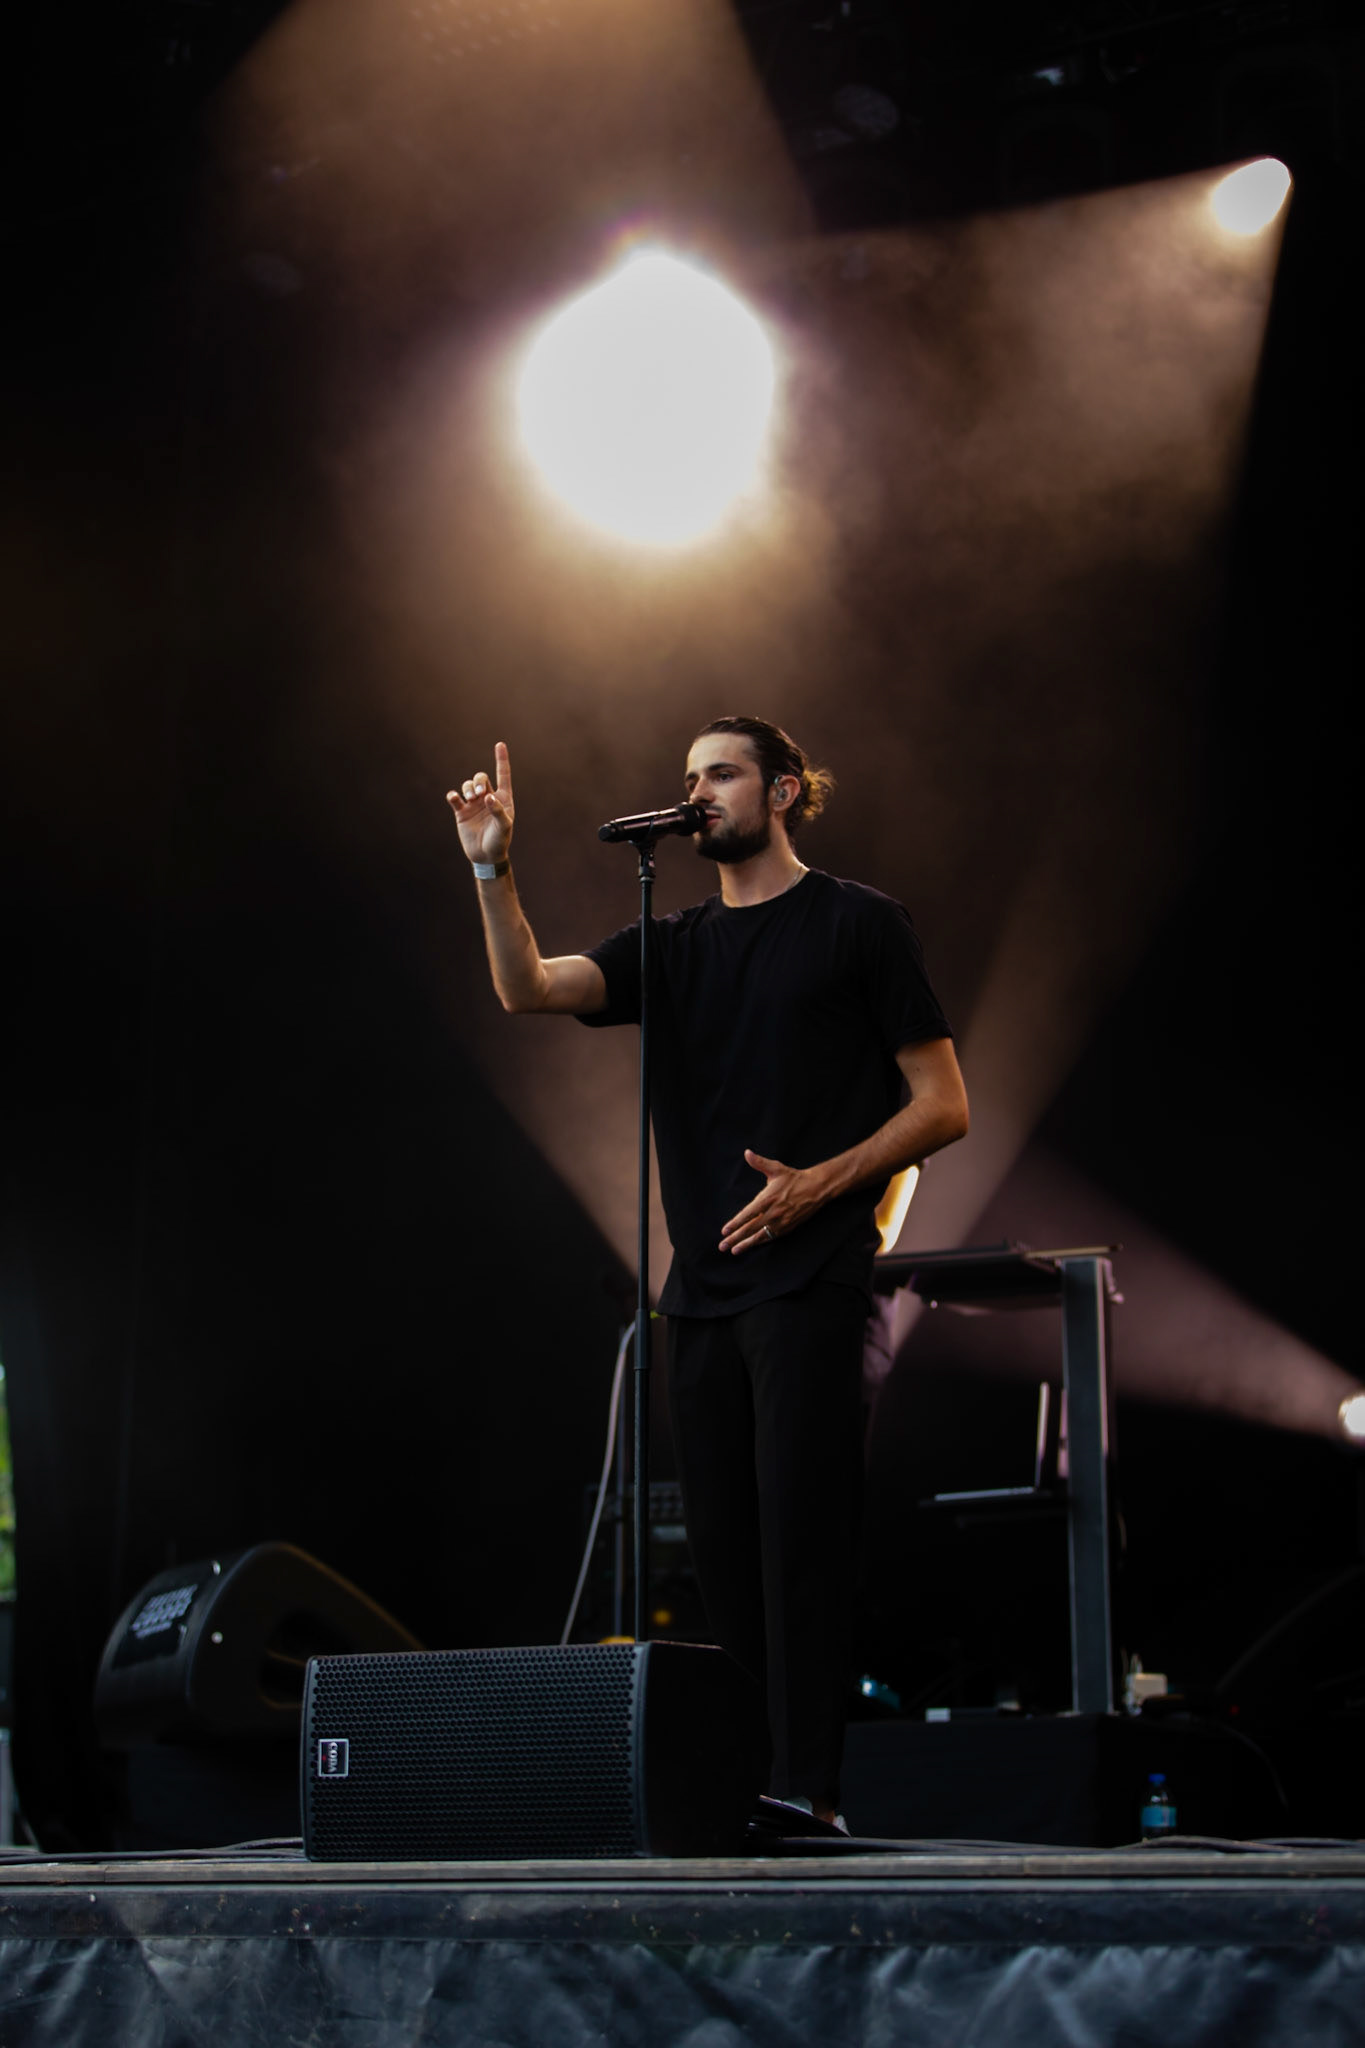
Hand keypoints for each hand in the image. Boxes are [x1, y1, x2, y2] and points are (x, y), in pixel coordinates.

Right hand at [447, 741, 513, 866]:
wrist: (485, 855)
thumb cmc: (500, 841)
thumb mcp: (504, 827)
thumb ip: (498, 811)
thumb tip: (488, 798)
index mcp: (503, 798)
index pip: (503, 775)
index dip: (501, 760)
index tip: (500, 745)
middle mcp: (488, 798)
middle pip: (481, 778)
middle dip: (479, 782)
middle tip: (479, 795)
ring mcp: (474, 804)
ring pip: (468, 785)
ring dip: (468, 788)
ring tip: (470, 799)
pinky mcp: (461, 812)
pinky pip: (455, 798)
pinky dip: (453, 796)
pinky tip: (455, 798)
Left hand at [719, 1149, 828, 1255]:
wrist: (816, 1188)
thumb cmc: (794, 1178)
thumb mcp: (776, 1168)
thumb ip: (759, 1163)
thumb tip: (747, 1153)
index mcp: (768, 1198)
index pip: (748, 1214)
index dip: (735, 1223)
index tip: (724, 1231)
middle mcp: (773, 1212)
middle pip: (751, 1228)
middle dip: (736, 1238)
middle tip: (723, 1246)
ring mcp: (781, 1221)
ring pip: (760, 1236)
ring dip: (746, 1244)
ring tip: (734, 1251)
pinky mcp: (788, 1227)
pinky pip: (771, 1237)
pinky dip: (760, 1242)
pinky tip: (752, 1246)